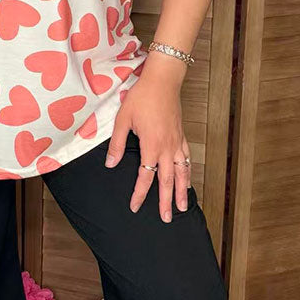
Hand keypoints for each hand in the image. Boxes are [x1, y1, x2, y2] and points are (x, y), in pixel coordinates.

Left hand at [105, 72, 191, 221]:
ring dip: (183, 191)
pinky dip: (188, 172)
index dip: (140, 194)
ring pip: (182, 172)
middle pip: (167, 180)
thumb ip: (118, 144)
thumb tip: (111, 164)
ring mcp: (177, 142)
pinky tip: (188, 178)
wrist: (162, 81)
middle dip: (167, 201)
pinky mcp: (181, 135)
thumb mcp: (123, 119)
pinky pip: (187, 158)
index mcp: (152, 145)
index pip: (146, 176)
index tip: (135, 207)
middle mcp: (167, 148)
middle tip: (167, 219)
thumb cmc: (141, 97)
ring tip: (184, 207)